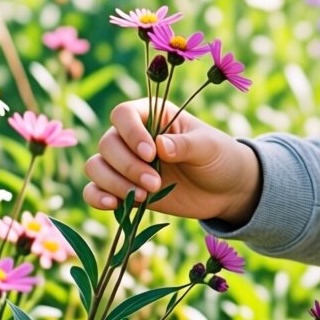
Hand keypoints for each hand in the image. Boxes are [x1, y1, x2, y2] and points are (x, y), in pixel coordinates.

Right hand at [84, 97, 260, 222]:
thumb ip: (185, 145)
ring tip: (144, 197)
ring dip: (114, 183)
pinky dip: (97, 197)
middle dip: (128, 166)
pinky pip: (94, 190)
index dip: (131, 133)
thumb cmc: (219, 158)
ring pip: (96, 166)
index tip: (151, 154)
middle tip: (155, 184)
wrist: (225, 191)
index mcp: (154, 115)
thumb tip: (160, 145)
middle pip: (107, 143)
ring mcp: (126, 164)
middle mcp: (133, 137)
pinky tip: (114, 205)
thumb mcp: (209, 147)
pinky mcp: (123, 189)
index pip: (123, 114)